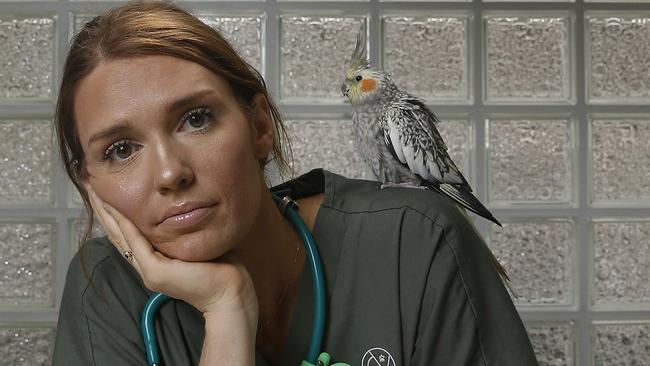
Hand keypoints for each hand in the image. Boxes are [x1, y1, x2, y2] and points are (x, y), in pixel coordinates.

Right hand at [85, 186, 258, 318]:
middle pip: (118, 234)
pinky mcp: (156, 273)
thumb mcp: (194, 243)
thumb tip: (180, 210)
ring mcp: (149, 271)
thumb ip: (181, 231)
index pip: (128, 235)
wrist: (230, 291)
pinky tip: (116, 208)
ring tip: (94, 194)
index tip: (104, 193)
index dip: (114, 215)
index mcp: (155, 262)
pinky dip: (125, 224)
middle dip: (103, 210)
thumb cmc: (220, 266)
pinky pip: (136, 243)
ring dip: (107, 214)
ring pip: (121, 237)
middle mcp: (147, 267)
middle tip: (89, 188)